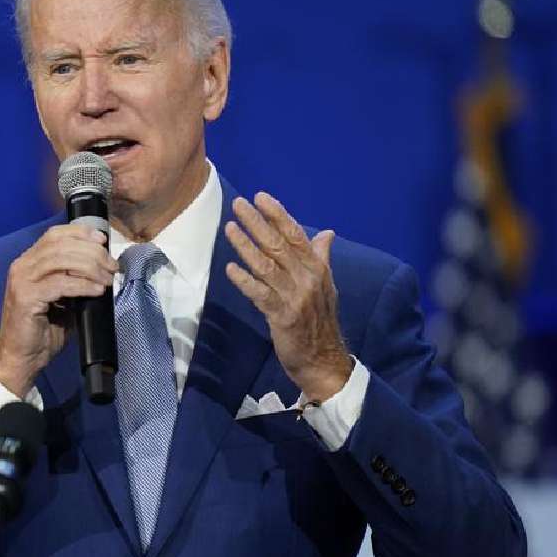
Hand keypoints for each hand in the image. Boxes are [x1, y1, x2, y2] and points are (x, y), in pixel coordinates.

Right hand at [0, 224, 116, 396]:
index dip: (80, 233)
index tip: (103, 240)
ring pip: (61, 260)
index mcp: (28, 262)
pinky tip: (97, 291)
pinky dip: (82, 285)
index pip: (54, 235)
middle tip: (112, 266)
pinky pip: (60, 284)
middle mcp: (22, 266)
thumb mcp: (61, 299)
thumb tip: (102, 268)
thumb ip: (73, 279)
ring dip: (90, 267)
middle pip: (60, 244)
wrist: (21, 359)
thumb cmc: (42, 331)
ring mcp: (22, 281)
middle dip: (92, 252)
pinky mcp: (26, 297)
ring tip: (107, 279)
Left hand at [224, 192, 352, 400]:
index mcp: (317, 269)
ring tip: (230, 228)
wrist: (324, 359)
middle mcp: (307, 278)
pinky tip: (230, 269)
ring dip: (246, 246)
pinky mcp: (282, 316)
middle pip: (278, 245)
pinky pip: (261, 294)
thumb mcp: (325, 285)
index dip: (277, 215)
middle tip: (238, 204)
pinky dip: (245, 281)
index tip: (260, 197)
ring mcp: (295, 297)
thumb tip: (326, 232)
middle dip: (257, 223)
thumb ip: (321, 257)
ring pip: (267, 265)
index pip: (296, 235)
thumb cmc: (320, 321)